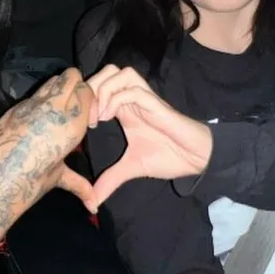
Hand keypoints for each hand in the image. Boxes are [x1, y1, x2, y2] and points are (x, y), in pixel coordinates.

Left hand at [0, 68, 96, 242]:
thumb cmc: (30, 182)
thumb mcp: (57, 178)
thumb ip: (78, 184)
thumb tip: (93, 204)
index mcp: (71, 124)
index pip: (87, 91)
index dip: (89, 101)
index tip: (88, 118)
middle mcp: (54, 108)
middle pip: (71, 76)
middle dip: (75, 87)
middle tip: (73, 107)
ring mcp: (32, 104)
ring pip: (53, 80)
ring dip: (58, 90)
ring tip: (56, 112)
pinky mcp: (15, 106)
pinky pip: (35, 95)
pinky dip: (41, 102)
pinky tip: (38, 120)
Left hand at [87, 64, 212, 204]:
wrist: (195, 158)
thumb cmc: (168, 156)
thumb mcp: (131, 168)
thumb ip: (111, 180)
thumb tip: (92, 202)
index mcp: (124, 108)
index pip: (99, 86)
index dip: (86, 98)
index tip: (79, 123)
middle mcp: (132, 99)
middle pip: (106, 72)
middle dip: (91, 88)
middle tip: (86, 115)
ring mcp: (144, 99)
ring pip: (118, 73)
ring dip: (103, 90)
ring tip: (99, 116)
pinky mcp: (155, 104)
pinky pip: (132, 90)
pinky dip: (116, 99)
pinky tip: (110, 118)